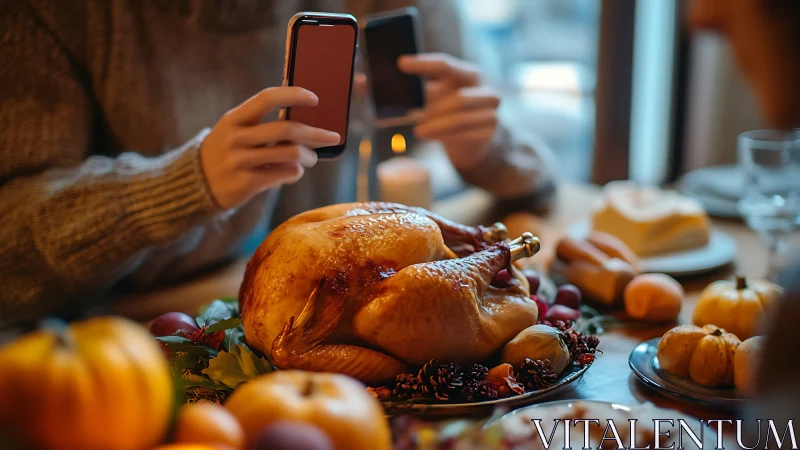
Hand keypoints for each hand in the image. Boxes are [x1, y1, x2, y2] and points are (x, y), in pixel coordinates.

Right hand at [200, 87, 339, 208]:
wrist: (195, 186)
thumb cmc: (226, 153)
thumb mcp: (233, 132)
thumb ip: (261, 124)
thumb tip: (303, 117)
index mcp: (233, 118)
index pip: (267, 98)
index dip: (294, 95)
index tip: (316, 99)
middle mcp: (235, 137)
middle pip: (286, 130)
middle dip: (316, 133)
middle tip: (333, 137)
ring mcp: (240, 161)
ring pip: (290, 154)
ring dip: (309, 156)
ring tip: (312, 158)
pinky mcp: (246, 183)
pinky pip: (284, 174)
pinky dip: (296, 172)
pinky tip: (295, 172)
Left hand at [398, 53, 499, 169]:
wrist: (475, 141)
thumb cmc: (450, 114)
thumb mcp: (434, 99)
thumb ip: (416, 91)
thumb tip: (376, 83)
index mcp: (467, 74)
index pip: (444, 65)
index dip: (423, 63)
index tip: (400, 63)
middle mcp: (483, 88)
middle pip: (457, 95)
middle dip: (433, 105)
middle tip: (410, 112)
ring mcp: (490, 110)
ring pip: (460, 116)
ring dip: (436, 124)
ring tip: (418, 130)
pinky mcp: (490, 130)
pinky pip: (465, 132)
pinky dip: (443, 134)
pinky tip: (428, 135)